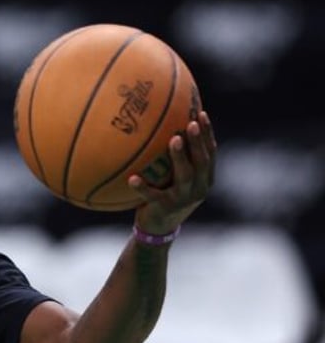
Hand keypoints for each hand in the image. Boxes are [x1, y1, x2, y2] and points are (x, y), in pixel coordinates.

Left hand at [129, 110, 216, 233]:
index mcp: (204, 179)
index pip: (210, 152)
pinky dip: (142, 187)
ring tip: (173, 139)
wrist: (159, 229)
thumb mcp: (174, 177)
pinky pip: (152, 195)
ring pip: (185, 176)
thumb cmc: (165, 195)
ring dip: (180, 156)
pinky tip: (132, 178)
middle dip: (198, 141)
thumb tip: (163, 125)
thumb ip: (175, 158)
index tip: (201, 113)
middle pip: (202, 161)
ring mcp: (183, 199)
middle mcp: (198, 188)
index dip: (207, 133)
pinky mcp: (165, 208)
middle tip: (191, 122)